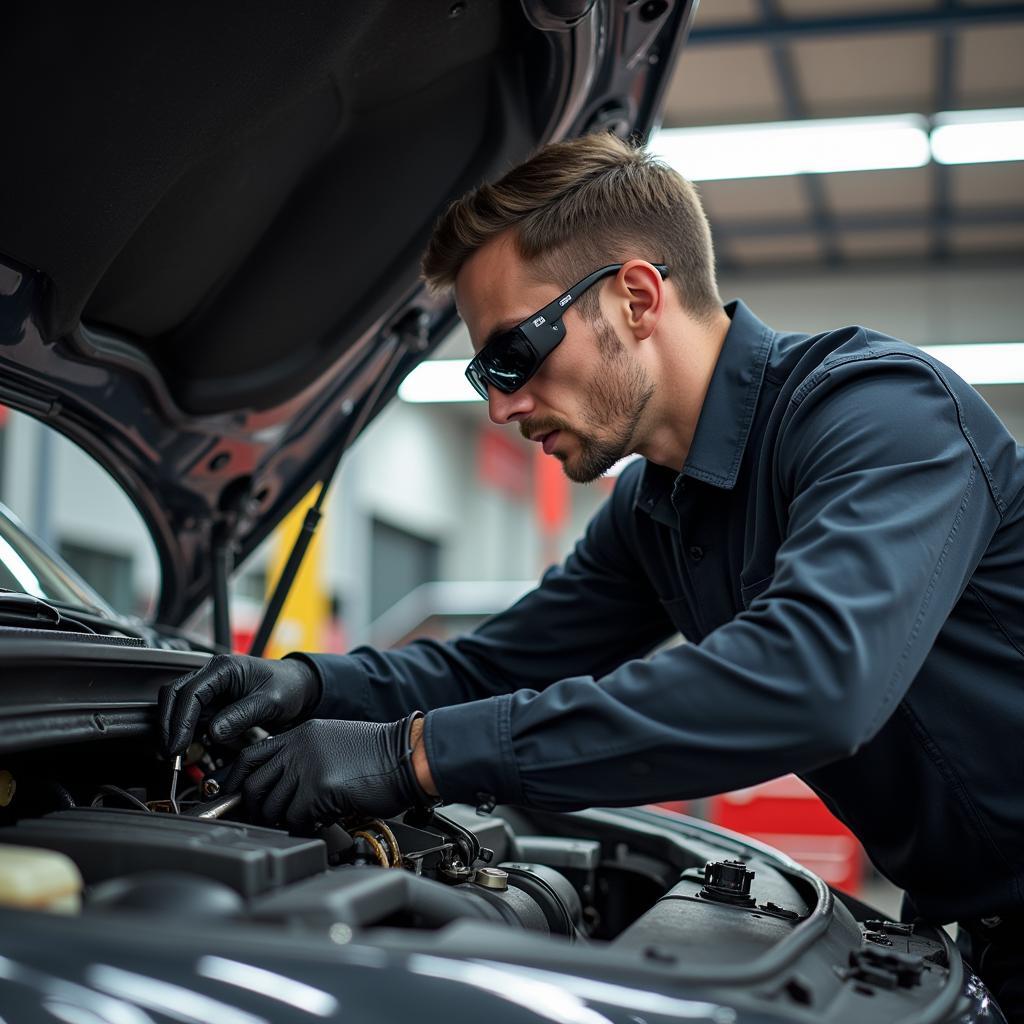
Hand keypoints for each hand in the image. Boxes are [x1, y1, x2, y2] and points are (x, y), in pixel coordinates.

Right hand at [158, 654, 321, 755]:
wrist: (297, 686)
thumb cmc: (287, 687)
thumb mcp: (270, 702)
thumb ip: (243, 715)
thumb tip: (215, 731)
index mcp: (224, 668)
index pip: (191, 692)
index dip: (181, 720)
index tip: (179, 744)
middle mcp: (212, 674)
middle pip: (174, 694)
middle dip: (168, 724)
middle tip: (170, 752)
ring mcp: (210, 687)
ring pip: (176, 703)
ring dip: (172, 727)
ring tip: (174, 753)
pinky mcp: (211, 701)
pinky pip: (188, 713)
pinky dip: (182, 729)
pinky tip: (185, 746)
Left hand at [223, 715, 434, 828]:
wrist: (408, 755)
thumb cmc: (378, 754)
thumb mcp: (333, 742)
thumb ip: (304, 756)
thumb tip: (280, 785)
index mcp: (301, 733)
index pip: (249, 756)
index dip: (236, 781)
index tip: (233, 797)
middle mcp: (299, 746)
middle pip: (254, 785)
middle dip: (257, 809)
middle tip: (269, 820)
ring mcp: (308, 766)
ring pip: (272, 806)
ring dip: (284, 821)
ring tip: (302, 821)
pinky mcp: (319, 788)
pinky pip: (295, 819)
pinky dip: (303, 828)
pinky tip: (319, 823)